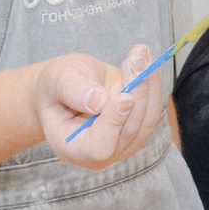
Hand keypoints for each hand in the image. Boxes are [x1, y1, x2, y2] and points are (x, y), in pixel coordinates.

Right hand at [34, 45, 160, 168]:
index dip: (114, 123)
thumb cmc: (56, 86)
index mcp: (71, 148)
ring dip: (147, 85)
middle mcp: (99, 155)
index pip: (99, 146)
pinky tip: (145, 61)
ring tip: (140, 54)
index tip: (124, 95)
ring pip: (146, 119)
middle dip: (136, 93)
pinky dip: (152, 84)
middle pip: (129, 130)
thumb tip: (98, 101)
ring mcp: (122, 146)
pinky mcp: (138, 131)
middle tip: (136, 60)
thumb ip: (74, 91)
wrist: (68, 88)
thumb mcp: (57, 81)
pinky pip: (152, 110)